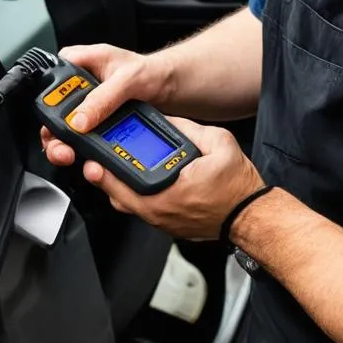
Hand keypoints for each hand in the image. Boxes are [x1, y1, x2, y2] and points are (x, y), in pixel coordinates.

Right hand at [41, 43, 171, 166]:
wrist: (170, 87)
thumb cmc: (152, 71)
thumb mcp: (128, 79)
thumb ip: (103, 98)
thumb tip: (78, 120)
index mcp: (81, 62)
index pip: (51, 80)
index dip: (48, 103)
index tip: (55, 122)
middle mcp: (79, 83)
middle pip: (53, 109)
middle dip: (52, 132)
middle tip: (60, 147)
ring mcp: (86, 104)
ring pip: (64, 126)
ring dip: (64, 144)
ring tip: (69, 155)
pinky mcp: (95, 120)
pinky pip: (81, 136)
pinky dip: (81, 148)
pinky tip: (86, 156)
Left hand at [78, 116, 264, 240]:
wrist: (250, 214)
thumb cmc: (237, 186)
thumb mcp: (217, 142)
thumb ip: (187, 127)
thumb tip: (164, 119)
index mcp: (166, 192)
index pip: (122, 180)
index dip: (103, 166)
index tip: (92, 155)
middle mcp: (158, 211)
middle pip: (115, 194)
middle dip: (103, 174)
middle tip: (95, 158)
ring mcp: (160, 220)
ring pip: (125, 204)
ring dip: (117, 185)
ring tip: (111, 166)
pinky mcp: (165, 223)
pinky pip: (140, 209)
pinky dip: (133, 194)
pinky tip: (136, 178)